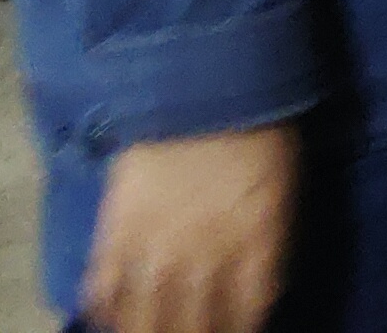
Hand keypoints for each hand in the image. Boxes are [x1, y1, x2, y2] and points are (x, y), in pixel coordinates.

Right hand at [82, 123, 297, 332]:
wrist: (206, 79)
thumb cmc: (260, 130)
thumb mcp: (283, 195)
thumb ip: (267, 251)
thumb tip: (257, 295)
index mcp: (256, 252)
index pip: (244, 322)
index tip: (229, 332)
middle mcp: (205, 264)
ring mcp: (154, 253)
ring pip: (144, 326)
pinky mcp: (114, 234)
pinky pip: (104, 293)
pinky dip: (106, 313)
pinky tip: (111, 319)